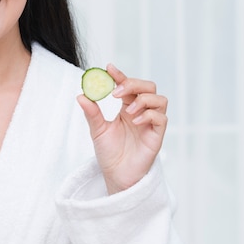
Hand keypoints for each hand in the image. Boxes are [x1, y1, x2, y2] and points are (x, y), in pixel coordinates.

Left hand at [76, 63, 167, 193]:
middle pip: (148, 87)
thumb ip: (92, 113)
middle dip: (134, 84)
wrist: (116, 176)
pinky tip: (135, 120)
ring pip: (160, 99)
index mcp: (127, 107)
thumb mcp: (97, 130)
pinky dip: (149, 115)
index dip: (120, 75)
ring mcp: (151, 123)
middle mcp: (141, 112)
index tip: (108, 68)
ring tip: (128, 110)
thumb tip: (81, 95)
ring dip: (144, 99)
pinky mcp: (157, 135)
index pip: (127, 86)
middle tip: (117, 91)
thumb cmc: (109, 153)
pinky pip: (161, 118)